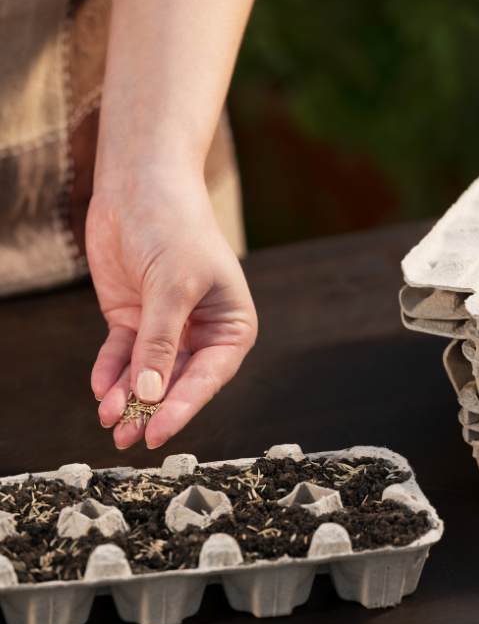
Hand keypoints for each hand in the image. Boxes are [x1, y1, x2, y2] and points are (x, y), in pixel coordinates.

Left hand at [86, 167, 256, 449]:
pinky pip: (122, 356)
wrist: (141, 185)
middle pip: (177, 381)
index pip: (209, 376)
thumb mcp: (172, 287)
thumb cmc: (176, 228)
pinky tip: (101, 390)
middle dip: (152, 409)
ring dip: (128, 397)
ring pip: (147, 374)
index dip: (184, 406)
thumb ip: (161, 342)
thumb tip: (151, 395)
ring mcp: (165, 326)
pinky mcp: (133, 318)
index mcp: (231, 325)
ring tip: (109, 422)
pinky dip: (110, 373)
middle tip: (128, 438)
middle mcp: (202, 331)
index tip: (159, 433)